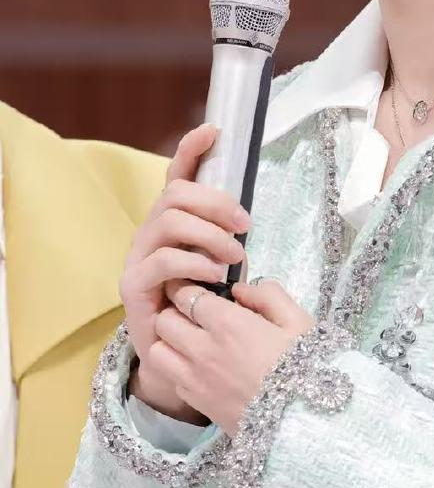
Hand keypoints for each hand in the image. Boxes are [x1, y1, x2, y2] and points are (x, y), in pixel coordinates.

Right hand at [119, 124, 249, 406]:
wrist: (177, 356)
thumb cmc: (202, 306)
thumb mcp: (221, 266)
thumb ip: (226, 238)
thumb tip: (246, 217)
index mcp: (171, 222)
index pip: (176, 177)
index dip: (191, 151)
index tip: (214, 131)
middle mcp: (150, 233)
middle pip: (175, 194)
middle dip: (215, 202)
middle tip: (245, 225)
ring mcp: (138, 258)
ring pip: (169, 222)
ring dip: (210, 235)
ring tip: (235, 257)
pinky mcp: (133, 286)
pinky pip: (163, 261)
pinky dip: (195, 263)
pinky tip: (216, 276)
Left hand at [150, 278, 316, 438]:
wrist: (305, 422)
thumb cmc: (308, 367)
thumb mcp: (299, 322)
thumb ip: (269, 296)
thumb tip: (240, 290)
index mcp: (229, 324)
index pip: (186, 294)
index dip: (190, 288)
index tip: (200, 290)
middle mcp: (203, 349)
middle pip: (163, 320)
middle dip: (175, 312)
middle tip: (194, 314)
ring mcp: (196, 378)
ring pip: (157, 350)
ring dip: (169, 342)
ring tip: (189, 342)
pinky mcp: (196, 402)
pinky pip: (170, 378)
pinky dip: (177, 369)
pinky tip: (200, 368)